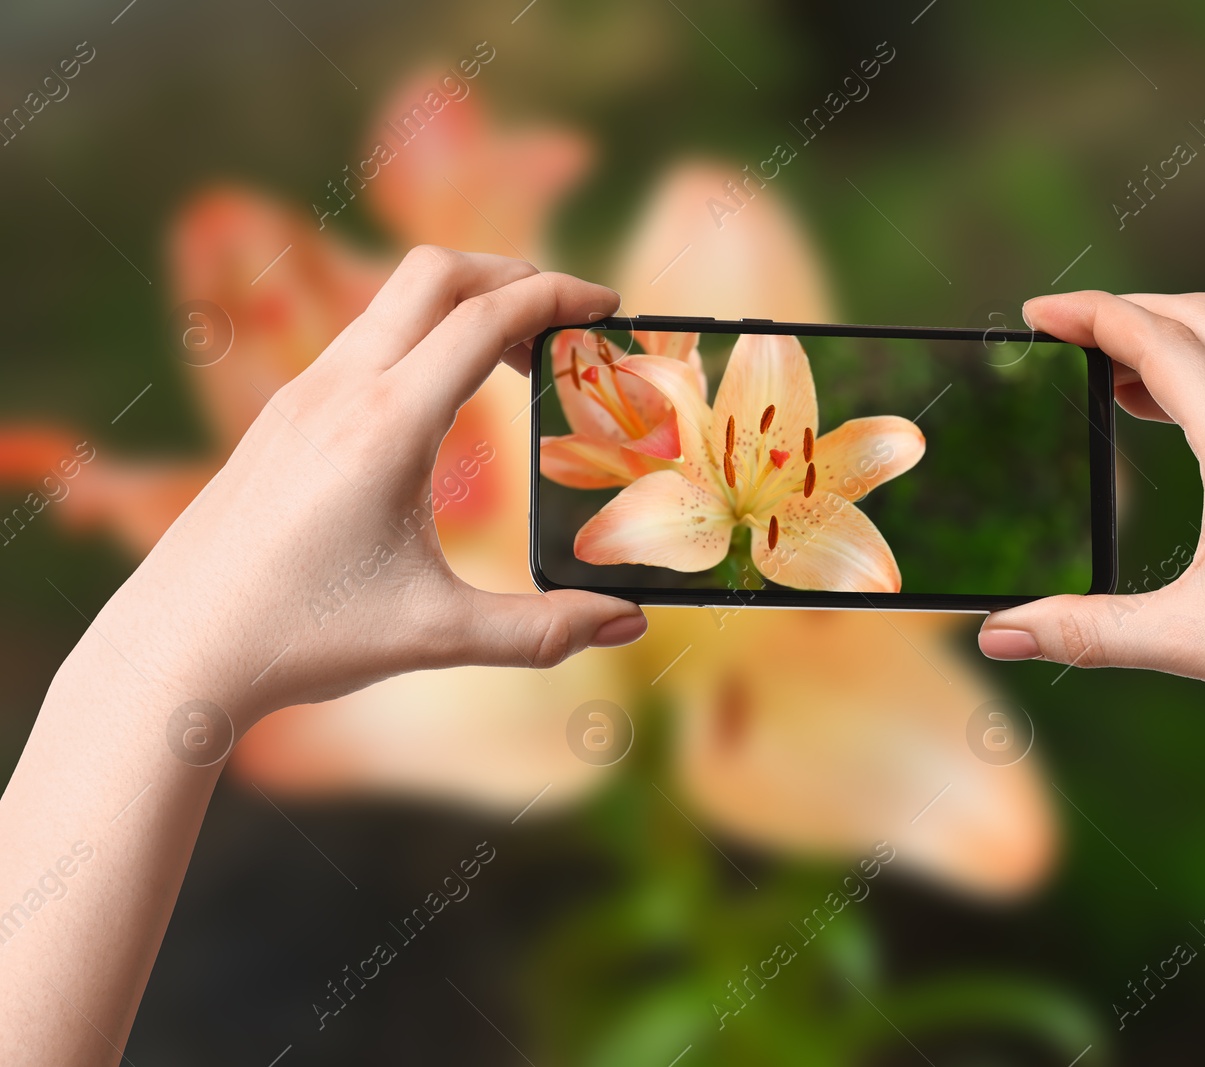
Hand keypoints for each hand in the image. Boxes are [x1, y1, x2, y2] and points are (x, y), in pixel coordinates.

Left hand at [90, 246, 647, 725]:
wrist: (174, 649)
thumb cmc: (300, 638)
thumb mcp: (436, 635)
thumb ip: (543, 631)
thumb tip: (629, 626)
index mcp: (385, 427)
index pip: (485, 318)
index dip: (558, 297)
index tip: (608, 304)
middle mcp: (339, 391)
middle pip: (436, 273)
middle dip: (513, 275)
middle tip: (568, 319)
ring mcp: (301, 396)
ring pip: (393, 301)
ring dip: (463, 305)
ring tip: (517, 361)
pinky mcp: (280, 416)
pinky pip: (363, 339)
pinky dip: (421, 337)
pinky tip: (442, 400)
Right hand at [977, 290, 1204, 751]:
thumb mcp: (1185, 640)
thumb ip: (1082, 632)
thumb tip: (995, 635)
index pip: (1157, 343)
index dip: (1089, 315)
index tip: (1036, 313)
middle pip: (1203, 321)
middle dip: (1127, 310)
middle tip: (1066, 331)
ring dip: (1173, 348)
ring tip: (1112, 381)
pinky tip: (1191, 433)